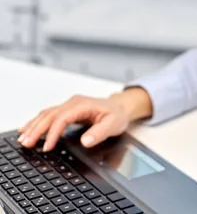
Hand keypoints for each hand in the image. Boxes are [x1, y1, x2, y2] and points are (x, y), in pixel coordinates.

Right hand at [17, 87, 152, 151]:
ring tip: (23, 139)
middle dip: (36, 130)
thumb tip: (86, 140)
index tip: (47, 146)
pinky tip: (28, 129)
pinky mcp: (67, 110)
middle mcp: (73, 103)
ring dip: (33, 126)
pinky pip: (48, 115)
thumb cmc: (117, 115)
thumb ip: (100, 132)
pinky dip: (37, 123)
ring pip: (46, 115)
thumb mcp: (114, 124)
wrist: (120, 107)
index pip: (62, 118)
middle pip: (50, 115)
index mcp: (83, 105)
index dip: (53, 133)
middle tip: (26, 143)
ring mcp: (69, 106)